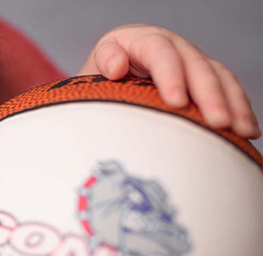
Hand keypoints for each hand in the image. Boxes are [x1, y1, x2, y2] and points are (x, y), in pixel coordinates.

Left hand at [78, 24, 260, 138]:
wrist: (109, 80)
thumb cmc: (98, 80)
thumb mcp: (92, 70)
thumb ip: (103, 64)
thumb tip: (117, 68)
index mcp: (140, 40)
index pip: (159, 52)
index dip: (170, 75)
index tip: (175, 102)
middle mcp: (172, 46)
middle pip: (196, 65)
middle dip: (208, 95)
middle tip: (215, 122)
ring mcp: (191, 61)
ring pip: (218, 77)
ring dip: (232, 104)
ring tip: (240, 130)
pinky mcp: (204, 78)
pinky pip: (227, 89)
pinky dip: (239, 109)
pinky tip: (248, 131)